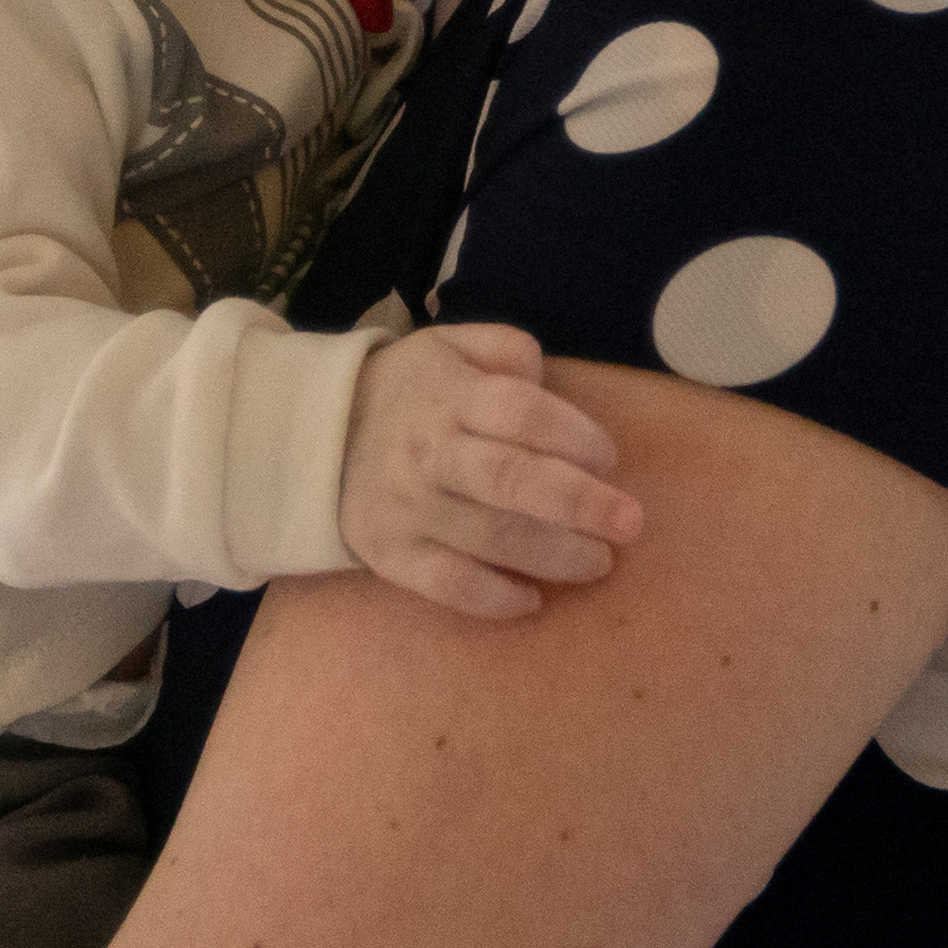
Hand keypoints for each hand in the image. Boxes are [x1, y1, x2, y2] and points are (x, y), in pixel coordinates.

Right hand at [337, 323, 642, 618]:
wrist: (317, 435)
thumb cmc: (410, 391)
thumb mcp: (450, 345)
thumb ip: (505, 349)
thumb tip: (545, 378)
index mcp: (452, 395)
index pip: (521, 412)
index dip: (573, 435)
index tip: (609, 457)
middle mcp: (430, 452)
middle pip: (512, 480)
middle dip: (579, 504)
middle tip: (630, 523)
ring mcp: (407, 506)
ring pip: (489, 537)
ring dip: (553, 555)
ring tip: (599, 563)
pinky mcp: (388, 553)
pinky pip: (444, 583)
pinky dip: (490, 598)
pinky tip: (531, 601)